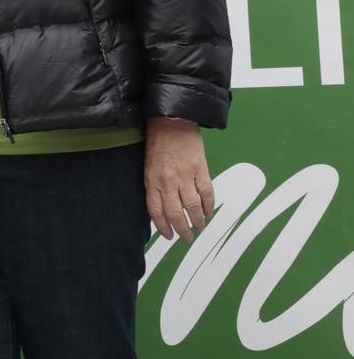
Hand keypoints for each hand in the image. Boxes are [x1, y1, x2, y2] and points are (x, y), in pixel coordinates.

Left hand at [145, 116, 214, 242]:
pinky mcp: (201, 169)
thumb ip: (155, 185)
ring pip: (193, 207)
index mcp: (152, 180)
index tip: (168, 236)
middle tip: (186, 238)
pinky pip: (207, 193)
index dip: (163, 227)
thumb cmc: (157, 141)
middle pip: (176, 213)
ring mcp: (186, 176)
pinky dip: (209, 206)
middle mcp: (168, 181)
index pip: (156, 211)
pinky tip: (209, 213)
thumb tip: (162, 205)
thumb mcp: (148, 165)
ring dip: (197, 221)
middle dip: (182, 230)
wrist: (172, 120)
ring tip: (199, 228)